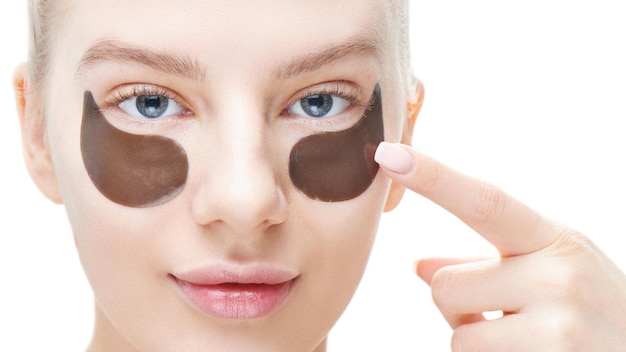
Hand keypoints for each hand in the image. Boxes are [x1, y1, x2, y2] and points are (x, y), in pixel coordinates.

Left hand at [375, 142, 625, 350]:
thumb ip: (483, 267)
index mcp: (555, 240)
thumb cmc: (589, 314)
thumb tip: (419, 266)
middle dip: (459, 306)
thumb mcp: (549, 274)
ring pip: (459, 336)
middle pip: (446, 284)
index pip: (485, 202)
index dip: (433, 177)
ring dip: (478, 342)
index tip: (388, 154)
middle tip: (505, 317)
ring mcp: (561, 328)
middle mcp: (561, 276)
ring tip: (526, 341)